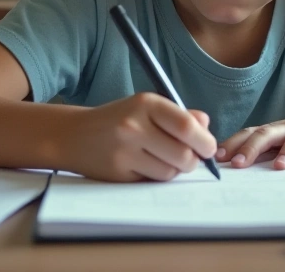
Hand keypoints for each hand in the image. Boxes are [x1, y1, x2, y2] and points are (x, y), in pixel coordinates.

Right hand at [66, 93, 216, 181]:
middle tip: (190, 158)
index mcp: (145, 103)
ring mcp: (124, 151)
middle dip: (193, 161)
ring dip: (174, 170)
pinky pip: (152, 181)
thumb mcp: (147, 107)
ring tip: (162, 159)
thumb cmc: (119, 120)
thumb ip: (179, 115)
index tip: (209, 149)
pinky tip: (144, 165)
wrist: (74, 135)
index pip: (186, 126)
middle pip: (183, 155)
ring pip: (170, 172)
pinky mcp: (118, 173)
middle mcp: (134, 126)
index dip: (205, 141)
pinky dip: (155, 176)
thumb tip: (206, 126)